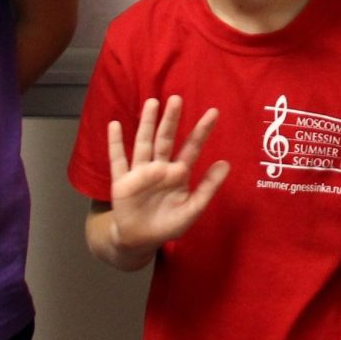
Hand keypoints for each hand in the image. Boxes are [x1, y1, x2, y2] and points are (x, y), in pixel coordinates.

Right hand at [106, 95, 230, 257]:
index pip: (191, 147)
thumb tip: (226, 163)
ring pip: (144, 143)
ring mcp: (140, 173)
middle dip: (171, 120)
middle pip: (166, 139)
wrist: (140, 240)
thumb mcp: (193, 209)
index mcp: (179, 173)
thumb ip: (208, 187)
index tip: (213, 112)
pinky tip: (114, 125)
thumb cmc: (168, 224)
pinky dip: (116, 143)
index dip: (201, 131)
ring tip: (152, 103)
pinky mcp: (122, 182)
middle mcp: (160, 168)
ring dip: (147, 124)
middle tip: (177, 99)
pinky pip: (118, 160)